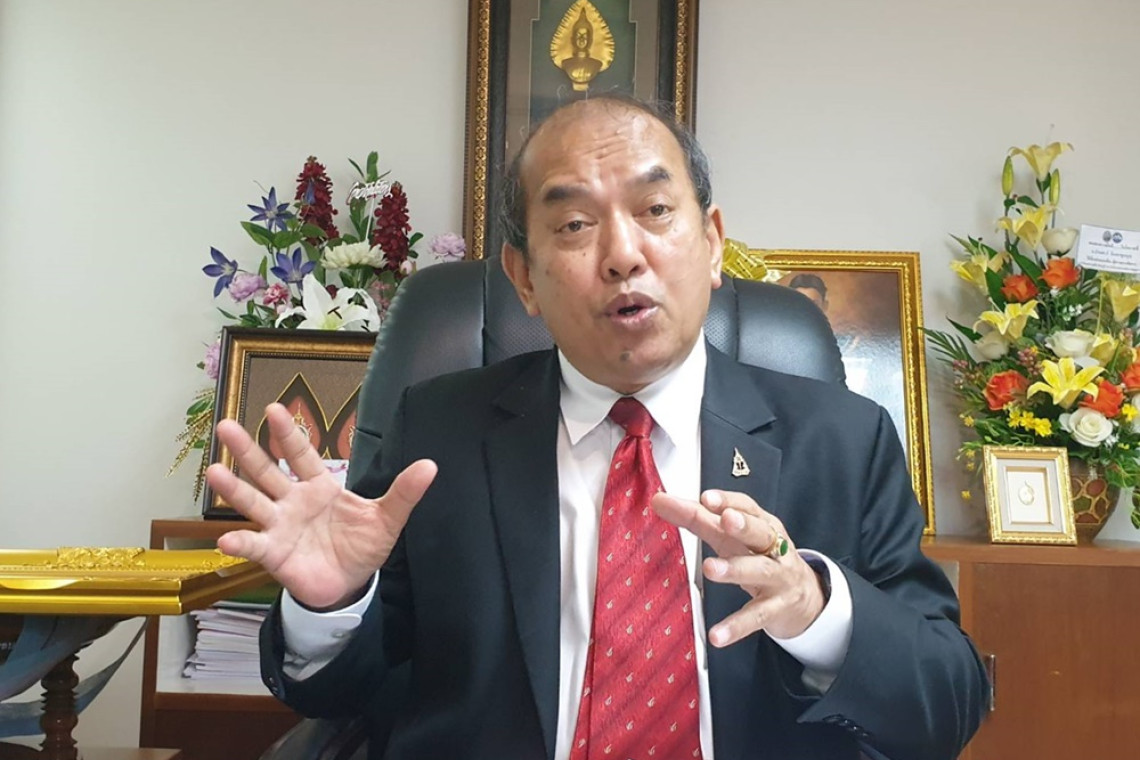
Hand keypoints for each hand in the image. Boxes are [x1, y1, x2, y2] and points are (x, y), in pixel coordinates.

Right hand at [208, 403, 436, 609]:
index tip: (275, 408)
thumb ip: (403, 492)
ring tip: (213, 471)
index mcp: (320, 486)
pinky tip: (225, 540)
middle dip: (247, 450)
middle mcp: (293, 501)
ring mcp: (280, 526)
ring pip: (253, 503)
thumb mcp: (387, 518)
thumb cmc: (362, 545)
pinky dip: (240, 543)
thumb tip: (430, 465)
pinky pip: (254, 546)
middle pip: (267, 471)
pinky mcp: (274, 554)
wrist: (350, 584)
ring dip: (234, 489)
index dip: (288, 433)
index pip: (302, 454)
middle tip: (226, 426)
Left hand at [652, 489, 824, 644]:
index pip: (747, 506)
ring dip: (735, 568)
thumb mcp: (734, 537)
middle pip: (760, 532)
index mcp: (763, 524)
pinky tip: (717, 635)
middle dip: (744, 525)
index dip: (728, 500)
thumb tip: (659, 501)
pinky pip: (756, 617)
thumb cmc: (760, 557)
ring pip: (759, 570)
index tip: (706, 498)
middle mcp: (774, 548)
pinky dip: (736, 625)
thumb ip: (698, 519)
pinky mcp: (777, 608)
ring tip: (710, 568)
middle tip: (725, 520)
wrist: (806, 598)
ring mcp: (778, 578)